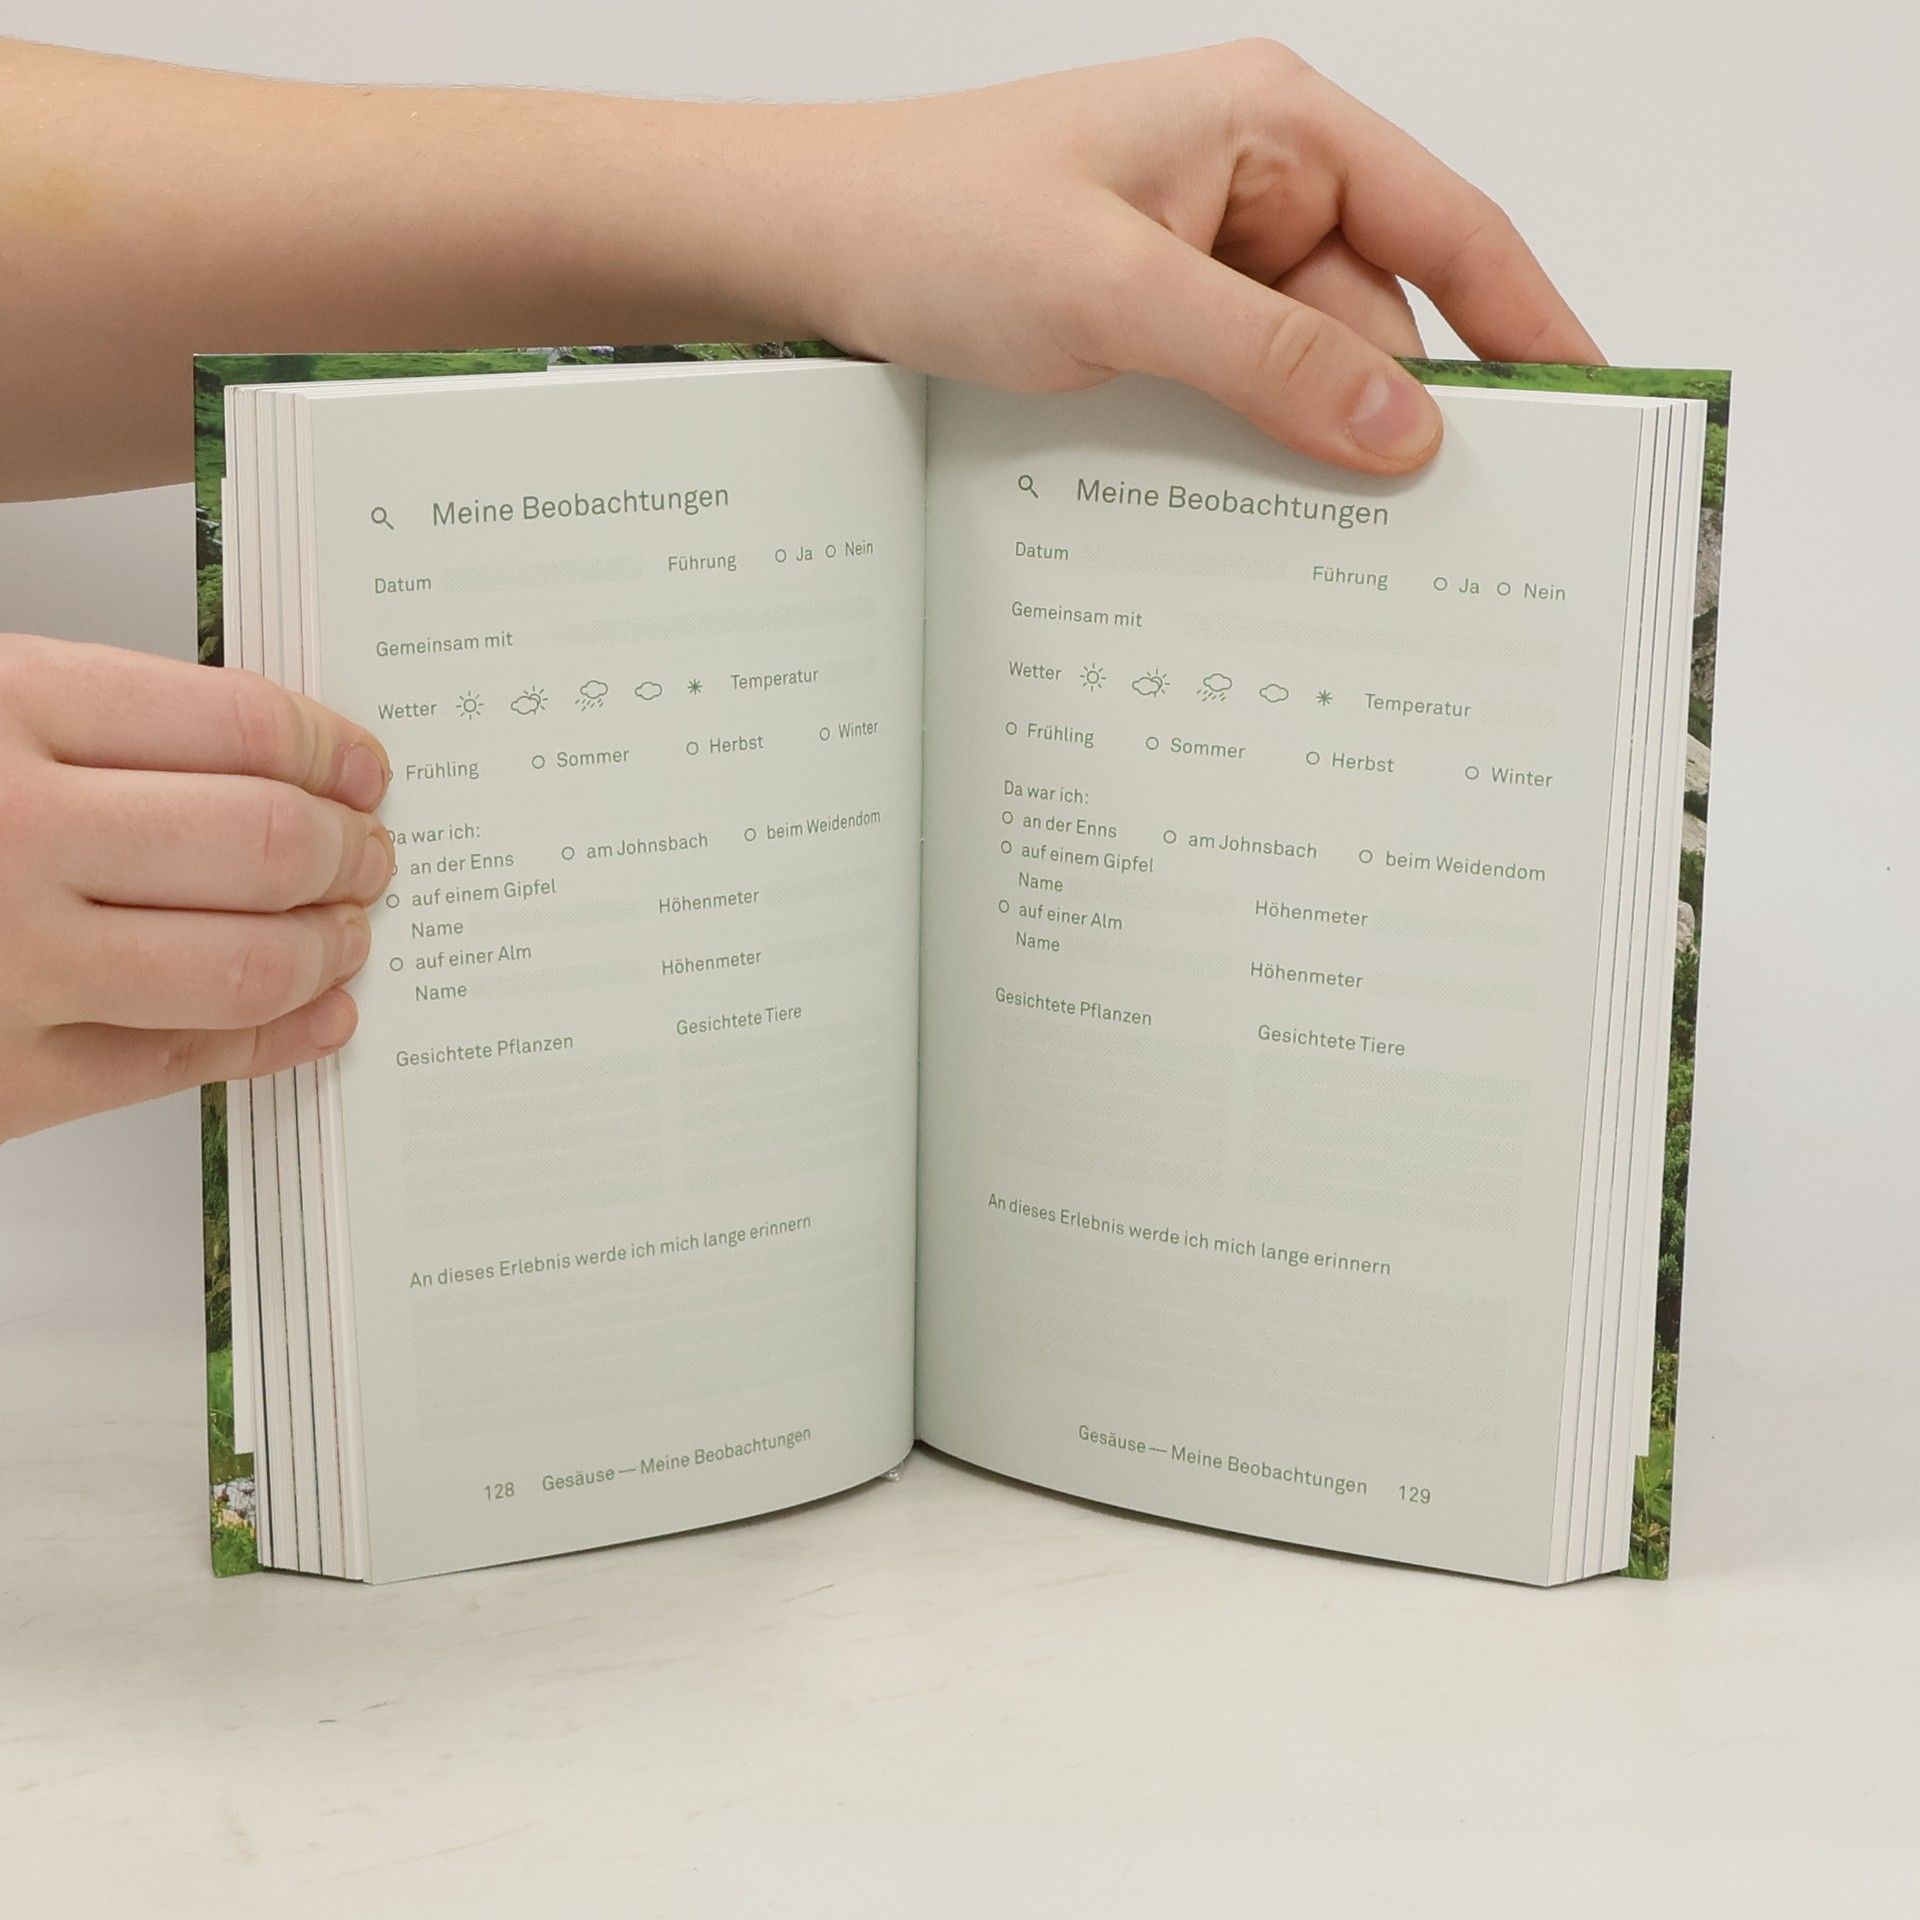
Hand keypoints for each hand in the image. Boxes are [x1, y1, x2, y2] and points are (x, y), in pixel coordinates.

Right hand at [0, 634, 393, 1141]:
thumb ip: (81, 723)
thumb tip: (266, 761)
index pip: (236, 728)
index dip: (329, 749)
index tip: (363, 768)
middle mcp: (8, 837)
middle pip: (262, 845)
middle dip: (349, 851)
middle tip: (375, 853)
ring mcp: (6, 969)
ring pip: (243, 962)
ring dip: (330, 946)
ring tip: (352, 928)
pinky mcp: (1, 1080)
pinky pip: (178, 1063)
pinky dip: (276, 1039)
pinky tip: (320, 1015)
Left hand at [801, 41, 1599, 472]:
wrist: (805, 246)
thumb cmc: (936, 221)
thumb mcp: (1117, 295)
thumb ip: (1270, 359)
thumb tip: (1405, 428)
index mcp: (1273, 127)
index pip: (1445, 225)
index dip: (1527, 318)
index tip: (1590, 403)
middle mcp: (1252, 184)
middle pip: (1377, 317)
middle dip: (1399, 419)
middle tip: (1444, 537)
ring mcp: (1202, 257)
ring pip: (1305, 370)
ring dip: (1309, 448)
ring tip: (1326, 544)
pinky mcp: (1155, 319)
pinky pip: (1237, 392)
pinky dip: (1247, 449)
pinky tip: (1247, 511)